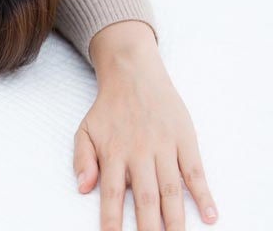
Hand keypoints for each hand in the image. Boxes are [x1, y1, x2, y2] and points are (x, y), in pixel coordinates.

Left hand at [74, 21, 216, 230]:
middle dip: (148, 226)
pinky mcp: (185, 140)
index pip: (111, 193)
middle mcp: (139, 152)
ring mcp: (164, 147)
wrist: (134, 75)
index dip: (112, 218)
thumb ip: (82, 159)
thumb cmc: (108, 109)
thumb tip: (82, 188)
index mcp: (113, 152)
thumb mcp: (84, 130)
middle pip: (145, 197)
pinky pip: (195, 172)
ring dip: (175, 218)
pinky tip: (209, 215)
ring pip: (170, 189)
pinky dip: (203, 194)